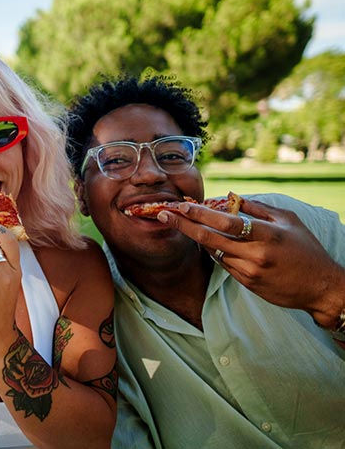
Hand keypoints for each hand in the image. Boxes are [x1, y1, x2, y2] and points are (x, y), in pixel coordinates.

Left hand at [158, 197, 344, 325]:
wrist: (320, 287)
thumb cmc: (306, 249)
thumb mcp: (287, 221)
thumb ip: (258, 208)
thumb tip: (230, 197)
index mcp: (267, 234)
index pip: (226, 222)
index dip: (200, 214)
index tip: (181, 205)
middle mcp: (255, 254)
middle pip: (209, 238)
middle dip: (183, 225)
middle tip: (163, 215)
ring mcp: (249, 271)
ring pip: (214, 251)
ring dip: (198, 237)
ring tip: (181, 223)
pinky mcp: (246, 283)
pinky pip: (223, 264)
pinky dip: (215, 251)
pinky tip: (210, 242)